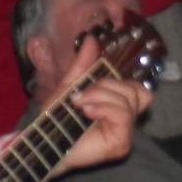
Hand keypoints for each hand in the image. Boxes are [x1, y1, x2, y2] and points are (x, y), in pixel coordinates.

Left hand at [47, 34, 150, 176]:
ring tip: (79, 105)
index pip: (137, 88)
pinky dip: (103, 108)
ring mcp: (125, 133)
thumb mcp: (69, 86)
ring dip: (99, 96)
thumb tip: (92, 38)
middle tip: (81, 96)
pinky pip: (123, 115)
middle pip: (135, 90)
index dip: (119, 80)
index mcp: (116, 106)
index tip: (92, 81)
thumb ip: (83, 65)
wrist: (43, 140)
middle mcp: (124, 119)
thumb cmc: (55, 119)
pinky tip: (87, 112)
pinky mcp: (121, 143)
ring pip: (128, 100)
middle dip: (105, 86)